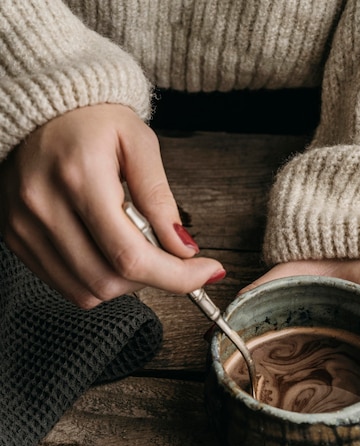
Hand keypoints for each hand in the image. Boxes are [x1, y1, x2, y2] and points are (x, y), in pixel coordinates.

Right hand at [0, 104, 223, 307]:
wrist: (39, 104)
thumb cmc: (91, 119)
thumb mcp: (138, 144)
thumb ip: (160, 199)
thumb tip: (183, 249)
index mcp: (79, 177)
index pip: (130, 256)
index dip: (176, 277)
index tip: (206, 272)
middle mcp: (44, 207)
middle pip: (109, 281)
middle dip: (153, 279)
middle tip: (167, 253)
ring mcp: (24, 226)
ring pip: (87, 292)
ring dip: (125, 283)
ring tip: (134, 246)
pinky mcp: (15, 238)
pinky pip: (66, 285)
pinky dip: (98, 280)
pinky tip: (108, 250)